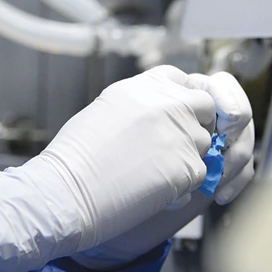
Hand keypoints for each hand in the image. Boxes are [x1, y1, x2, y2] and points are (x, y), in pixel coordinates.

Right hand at [0, 66, 215, 271]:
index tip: (172, 115)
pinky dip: (183, 185)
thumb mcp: (107, 108)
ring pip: (204, 143)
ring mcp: (181, 134)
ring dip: (187, 157)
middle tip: (173, 145)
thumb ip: (141, 105)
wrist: (67, 191)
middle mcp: (169, 103)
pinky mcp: (188, 167)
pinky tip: (154, 191)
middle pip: (204, 106)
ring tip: (153, 172)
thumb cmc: (76, 157)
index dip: (181, 98)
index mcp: (146, 86)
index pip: (181, 80)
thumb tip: (159, 111)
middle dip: (196, 124)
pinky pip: (200, 173)